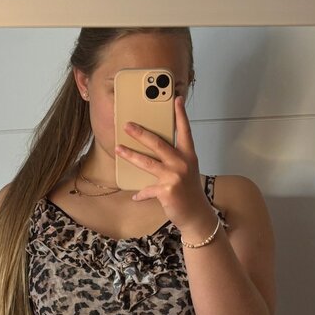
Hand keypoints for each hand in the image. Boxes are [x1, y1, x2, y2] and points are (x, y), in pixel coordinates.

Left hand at [114, 96, 215, 237]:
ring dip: (130, 155)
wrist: (196, 214)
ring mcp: (174, 176)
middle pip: (158, 143)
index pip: (185, 131)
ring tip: (118, 149)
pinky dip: (140, 194)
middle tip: (127, 125)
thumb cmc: (189, 191)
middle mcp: (182, 163)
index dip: (181, 114)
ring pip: (147, 162)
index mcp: (188, 155)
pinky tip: (135, 196)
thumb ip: (174, 158)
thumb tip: (153, 150)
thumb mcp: (187, 171)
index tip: (176, 99)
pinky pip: (147, 190)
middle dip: (140, 133)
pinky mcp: (166, 190)